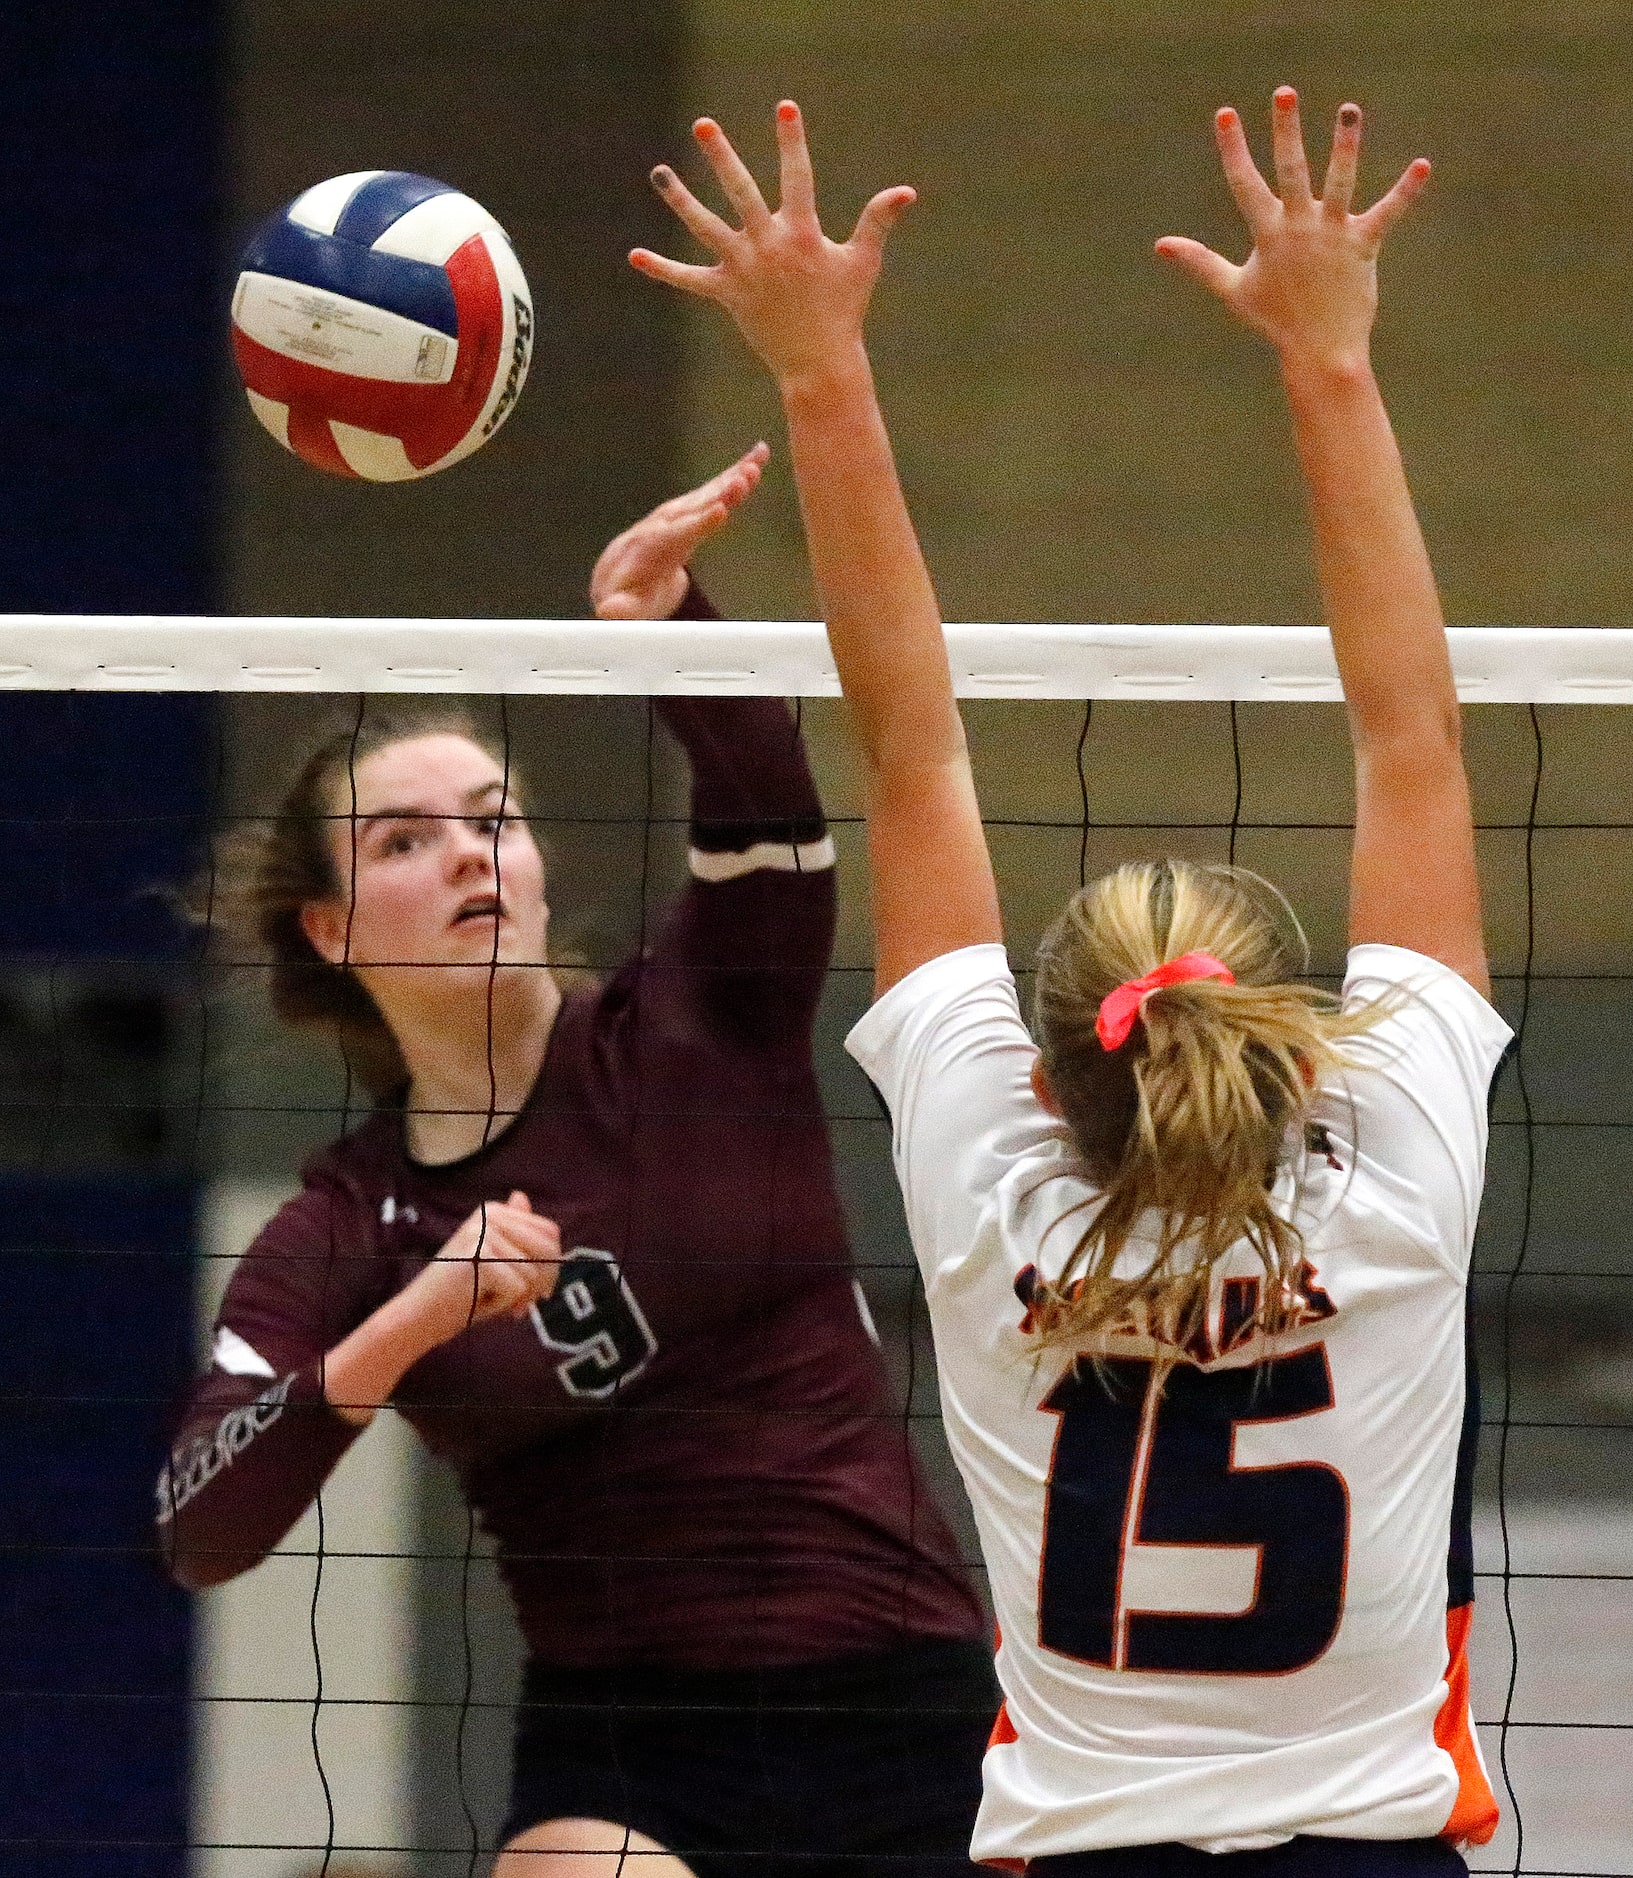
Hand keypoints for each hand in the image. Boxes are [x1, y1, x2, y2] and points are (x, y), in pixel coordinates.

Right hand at [402, 1191, 561, 1346]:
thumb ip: (514, 1233)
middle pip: (549, 1250)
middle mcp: (489, 1215)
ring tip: (485, 1297)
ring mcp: (482, 1232)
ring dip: (516, 1298)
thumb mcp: (495, 1260)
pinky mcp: (478, 1255)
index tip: (533, 1291)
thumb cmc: (461, 1293)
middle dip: (540, 1284)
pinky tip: (476, 1300)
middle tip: (518, 1306)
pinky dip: (501, 1304)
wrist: (419, 1315)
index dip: (550, 1266)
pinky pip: (516, 1289)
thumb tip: (521, 1195)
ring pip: (534, 1273)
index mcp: (494, 1211)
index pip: (550, 1233)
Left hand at [590, 443, 769, 619]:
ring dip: (733, 476)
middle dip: (722, 493)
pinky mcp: (691, 509)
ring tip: (758, 463)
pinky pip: (716, 488)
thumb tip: (608, 611)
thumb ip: (619, 610)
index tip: (721, 510)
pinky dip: (737, 471)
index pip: (678, 534)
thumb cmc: (627, 596)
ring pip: (708, 492)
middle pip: (697, 506)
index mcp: (652, 547)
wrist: (618, 573)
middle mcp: (665, 523)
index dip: (700, 523)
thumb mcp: (622, 609)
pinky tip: (759, 456)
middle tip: (745, 478)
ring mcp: (678, 513)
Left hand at [630, 102, 915, 387]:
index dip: (792, 141)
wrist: (818, 363)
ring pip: (705, 228)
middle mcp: (768, 246)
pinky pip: (689, 280)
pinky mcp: (727, 294)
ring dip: (680, 200)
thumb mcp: (862, 263)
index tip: (785, 107)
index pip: (796, 177)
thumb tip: (906, 192)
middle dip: (722, 156)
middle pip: (740, 192)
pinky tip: (635, 255)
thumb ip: (877, 221)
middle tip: (703, 124)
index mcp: (801, 234)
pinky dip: (663, 269)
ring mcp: (744, 269)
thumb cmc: (844, 311)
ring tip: (658, 172)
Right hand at [1156, 89, 1429, 371]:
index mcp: (1267, 235)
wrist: (1320, 350)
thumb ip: (1199, 262)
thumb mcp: (1234, 290)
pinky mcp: (1363, 246)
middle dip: (1286, 132)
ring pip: (1338, 183)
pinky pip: (1388, 213)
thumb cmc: (1276, 321)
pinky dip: (1406, 191)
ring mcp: (1331, 236)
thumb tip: (1161, 246)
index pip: (1245, 183)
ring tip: (1348, 111)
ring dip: (1345, 146)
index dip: (1234, 148)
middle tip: (1284, 94)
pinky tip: (1422, 166)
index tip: (1226, 114)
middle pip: (1290, 171)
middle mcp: (1298, 229)